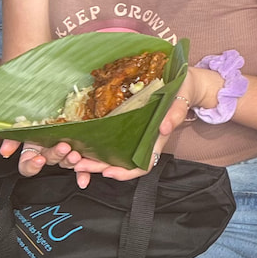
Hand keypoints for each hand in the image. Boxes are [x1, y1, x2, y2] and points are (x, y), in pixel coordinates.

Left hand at [1, 78, 196, 186]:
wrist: (182, 84)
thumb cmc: (182, 93)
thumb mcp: (180, 100)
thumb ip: (174, 115)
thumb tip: (163, 128)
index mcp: (156, 141)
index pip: (142, 166)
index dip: (125, 173)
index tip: (108, 172)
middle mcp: (143, 142)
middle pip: (121, 164)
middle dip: (99, 167)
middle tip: (79, 165)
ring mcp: (134, 135)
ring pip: (113, 155)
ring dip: (94, 159)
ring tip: (74, 157)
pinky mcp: (127, 126)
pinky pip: (111, 141)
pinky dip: (97, 145)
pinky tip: (83, 142)